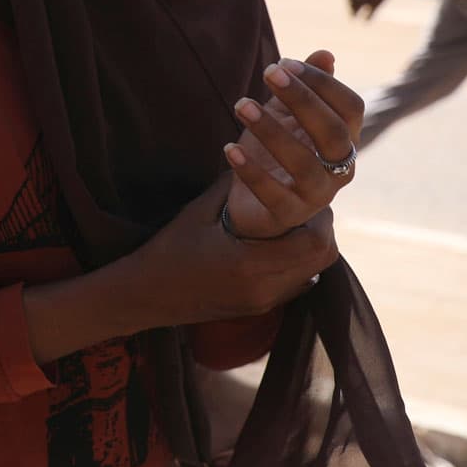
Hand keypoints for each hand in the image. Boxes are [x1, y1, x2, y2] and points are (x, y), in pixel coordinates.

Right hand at [131, 178, 339, 327]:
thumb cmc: (167, 250)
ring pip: (313, 273)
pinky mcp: (258, 308)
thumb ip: (231, 189)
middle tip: (307, 209)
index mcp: (250, 264)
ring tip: (294, 225)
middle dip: (322, 231)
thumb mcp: (197, 213)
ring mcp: (263, 302)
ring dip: (311, 248)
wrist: (144, 295)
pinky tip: (278, 247)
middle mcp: (264, 288)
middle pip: (322, 260)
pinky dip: (298, 264)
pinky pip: (296, 284)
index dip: (320, 218)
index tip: (307, 197)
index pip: (313, 242)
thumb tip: (256, 158)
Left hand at [223, 51, 362, 239]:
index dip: (322, 83)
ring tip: (241, 105)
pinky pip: (274, 195)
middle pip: (333, 132)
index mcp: (344, 139)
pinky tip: (229, 148)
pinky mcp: (288, 214)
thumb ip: (306, 86)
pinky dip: (251, 171)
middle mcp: (340, 167)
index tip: (284, 63)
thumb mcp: (287, 114)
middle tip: (268, 72)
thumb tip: (325, 53)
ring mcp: (317, 194)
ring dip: (272, 131)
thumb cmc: (276, 150)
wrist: (257, 203)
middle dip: (302, 99)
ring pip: (305, 164)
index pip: (350, 107)